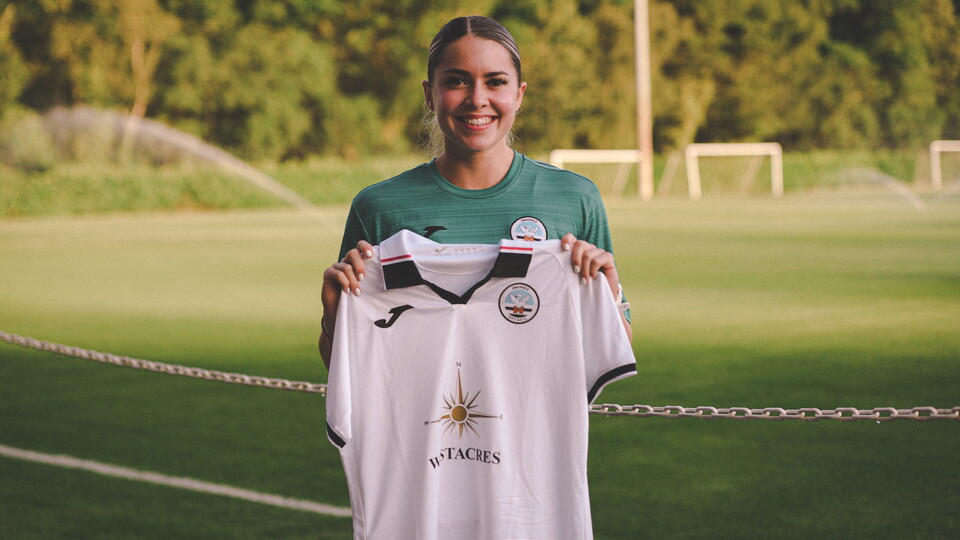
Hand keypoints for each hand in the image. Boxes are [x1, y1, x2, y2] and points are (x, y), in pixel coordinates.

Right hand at [320, 240, 372, 367]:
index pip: (360, 246)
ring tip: (357, 292)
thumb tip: (399, 277)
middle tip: (364, 278)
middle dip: (359, 264)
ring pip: (345, 265)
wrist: (342, 314)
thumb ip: (378, 279)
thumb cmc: (360, 301)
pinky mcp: (328, 274)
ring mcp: (336, 267)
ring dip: (353, 280)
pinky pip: (336, 273)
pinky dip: (343, 281)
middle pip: (352, 252)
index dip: (365, 247)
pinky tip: (347, 291)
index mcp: (357, 262)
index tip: (371, 254)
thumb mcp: (371, 289)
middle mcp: (347, 262)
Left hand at [560, 233, 618, 299]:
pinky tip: (594, 277)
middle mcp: (588, 248)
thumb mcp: (572, 274)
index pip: (571, 238)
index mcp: (578, 250)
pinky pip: (597, 260)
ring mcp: (599, 251)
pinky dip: (593, 270)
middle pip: (580, 244)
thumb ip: (565, 266)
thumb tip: (555, 261)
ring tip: (584, 281)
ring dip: (584, 270)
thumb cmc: (583, 284)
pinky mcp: (608, 257)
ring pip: (587, 255)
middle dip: (575, 258)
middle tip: (575, 271)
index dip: (566, 240)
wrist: (599, 294)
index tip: (564, 249)